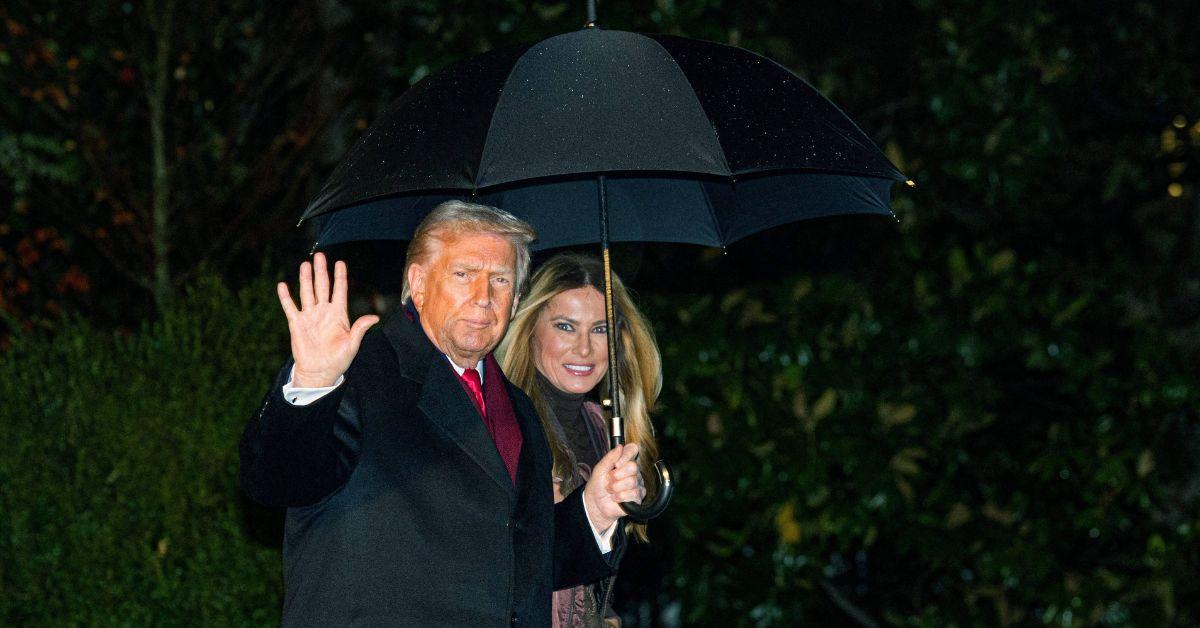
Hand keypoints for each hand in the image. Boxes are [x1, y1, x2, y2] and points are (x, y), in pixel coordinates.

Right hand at [277, 252, 378, 387]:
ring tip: (305, 264)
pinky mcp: (297, 324)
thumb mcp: (352, 344)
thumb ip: (360, 329)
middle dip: (321, 271)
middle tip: (319, 255)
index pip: (339, 290)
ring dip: (306, 279)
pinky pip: (290, 307)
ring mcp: (309, 316)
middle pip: (322, 287)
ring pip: (307, 292)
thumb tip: (375, 318)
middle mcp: (324, 312)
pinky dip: (286, 297)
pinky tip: (282, 285)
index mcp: (338, 314)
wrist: (320, 372)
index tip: (340, 262)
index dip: (340, 277)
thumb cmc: (339, 359)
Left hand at [583, 443, 645, 532]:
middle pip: (634, 466)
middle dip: (617, 475)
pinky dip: (620, 496)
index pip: (633, 450)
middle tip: (610, 480)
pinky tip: (616, 497)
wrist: (596, 503)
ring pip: (632, 481)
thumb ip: (610, 457)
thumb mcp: (600, 469)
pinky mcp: (638, 496)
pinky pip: (633, 493)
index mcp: (624, 461)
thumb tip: (620, 446)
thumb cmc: (598, 485)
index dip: (626, 455)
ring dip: (616, 487)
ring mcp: (637, 483)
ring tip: (611, 490)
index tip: (616, 464)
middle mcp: (633, 471)